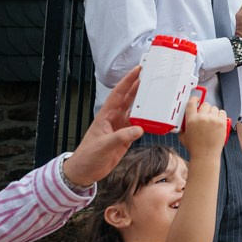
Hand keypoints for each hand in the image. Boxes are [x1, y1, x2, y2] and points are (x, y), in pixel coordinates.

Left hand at [62, 66, 144, 185]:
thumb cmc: (88, 156)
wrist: (85, 171)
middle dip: (138, 87)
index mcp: (106, 116)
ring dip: (145, 103)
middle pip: (128, 99)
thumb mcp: (103, 145)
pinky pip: (139, 126)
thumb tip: (139, 129)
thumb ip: (121, 137)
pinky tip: (155, 118)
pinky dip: (147, 122)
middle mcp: (114, 119)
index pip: (118, 94)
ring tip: (157, 93)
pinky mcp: (125, 138)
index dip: (127, 81)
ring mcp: (120, 128)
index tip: (137, 70)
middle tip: (151, 77)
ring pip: (135, 111)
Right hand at [180, 97, 228, 157]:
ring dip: (212, 112)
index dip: (194, 99)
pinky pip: (222, 112)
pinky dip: (220, 115)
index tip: (196, 99)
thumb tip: (185, 120)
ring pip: (214, 108)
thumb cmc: (194, 147)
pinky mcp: (222, 122)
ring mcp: (213, 119)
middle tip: (205, 115)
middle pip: (205, 104)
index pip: (191, 103)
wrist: (205, 155)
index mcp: (191, 120)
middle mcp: (202, 118)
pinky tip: (217, 121)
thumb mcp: (183, 136)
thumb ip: (184, 126)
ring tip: (211, 120)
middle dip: (204, 109)